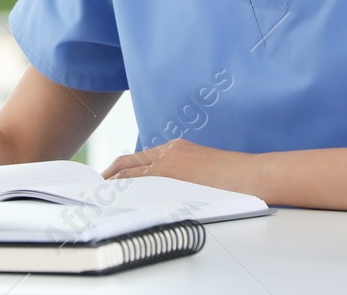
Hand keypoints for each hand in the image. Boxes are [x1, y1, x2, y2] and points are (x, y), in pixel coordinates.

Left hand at [102, 138, 262, 197]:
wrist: (249, 174)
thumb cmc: (233, 178)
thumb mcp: (203, 171)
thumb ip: (182, 175)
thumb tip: (169, 191)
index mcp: (176, 149)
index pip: (141, 158)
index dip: (122, 167)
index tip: (111, 177)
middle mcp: (168, 151)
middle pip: (128, 160)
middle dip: (109, 173)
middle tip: (97, 186)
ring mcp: (168, 160)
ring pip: (129, 170)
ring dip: (111, 181)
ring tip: (99, 193)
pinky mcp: (170, 172)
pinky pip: (137, 179)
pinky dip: (122, 186)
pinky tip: (113, 196)